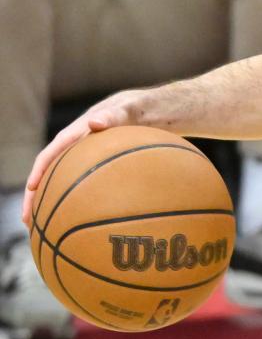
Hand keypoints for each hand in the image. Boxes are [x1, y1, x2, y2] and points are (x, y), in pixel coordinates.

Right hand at [22, 91, 139, 226]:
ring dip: (54, 203)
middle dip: (36, 196)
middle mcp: (79, 145)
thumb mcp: (129, 109)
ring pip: (66, 182)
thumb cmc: (141, 108)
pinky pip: (87, 185)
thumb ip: (114, 115)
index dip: (39, 171)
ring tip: (46, 230)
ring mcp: (90, 156)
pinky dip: (82, 201)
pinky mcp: (102, 165)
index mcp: (79, 131)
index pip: (52, 152)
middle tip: (28, 220)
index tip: (31, 189)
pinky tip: (87, 221)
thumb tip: (94, 123)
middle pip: (51, 173)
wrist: (155, 110)